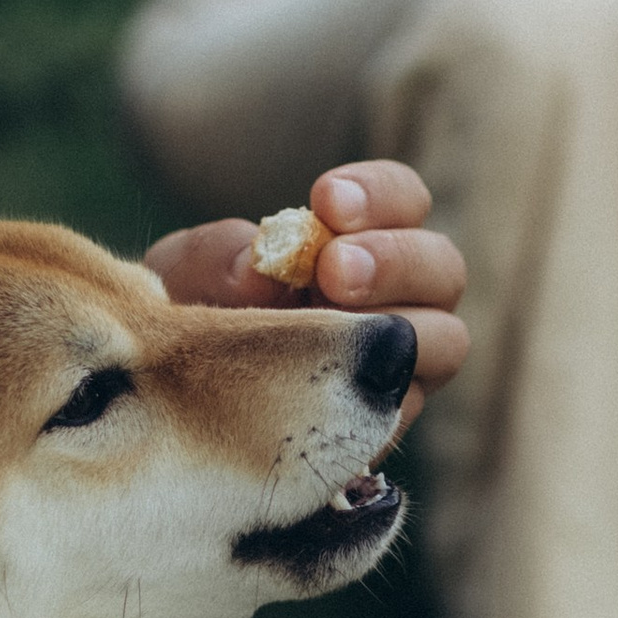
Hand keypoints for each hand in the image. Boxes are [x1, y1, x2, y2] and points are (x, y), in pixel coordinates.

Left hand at [145, 161, 465, 435]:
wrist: (171, 402)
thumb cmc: (188, 316)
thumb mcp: (182, 275)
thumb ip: (216, 257)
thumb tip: (258, 266)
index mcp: (362, 241)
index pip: (405, 200)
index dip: (380, 193)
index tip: (325, 200)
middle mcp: (398, 298)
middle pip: (443, 267)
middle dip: (394, 261)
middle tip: (332, 269)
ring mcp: (400, 365)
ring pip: (446, 338)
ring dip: (401, 328)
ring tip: (335, 328)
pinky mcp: (386, 424)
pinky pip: (407, 408)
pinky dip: (375, 394)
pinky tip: (324, 391)